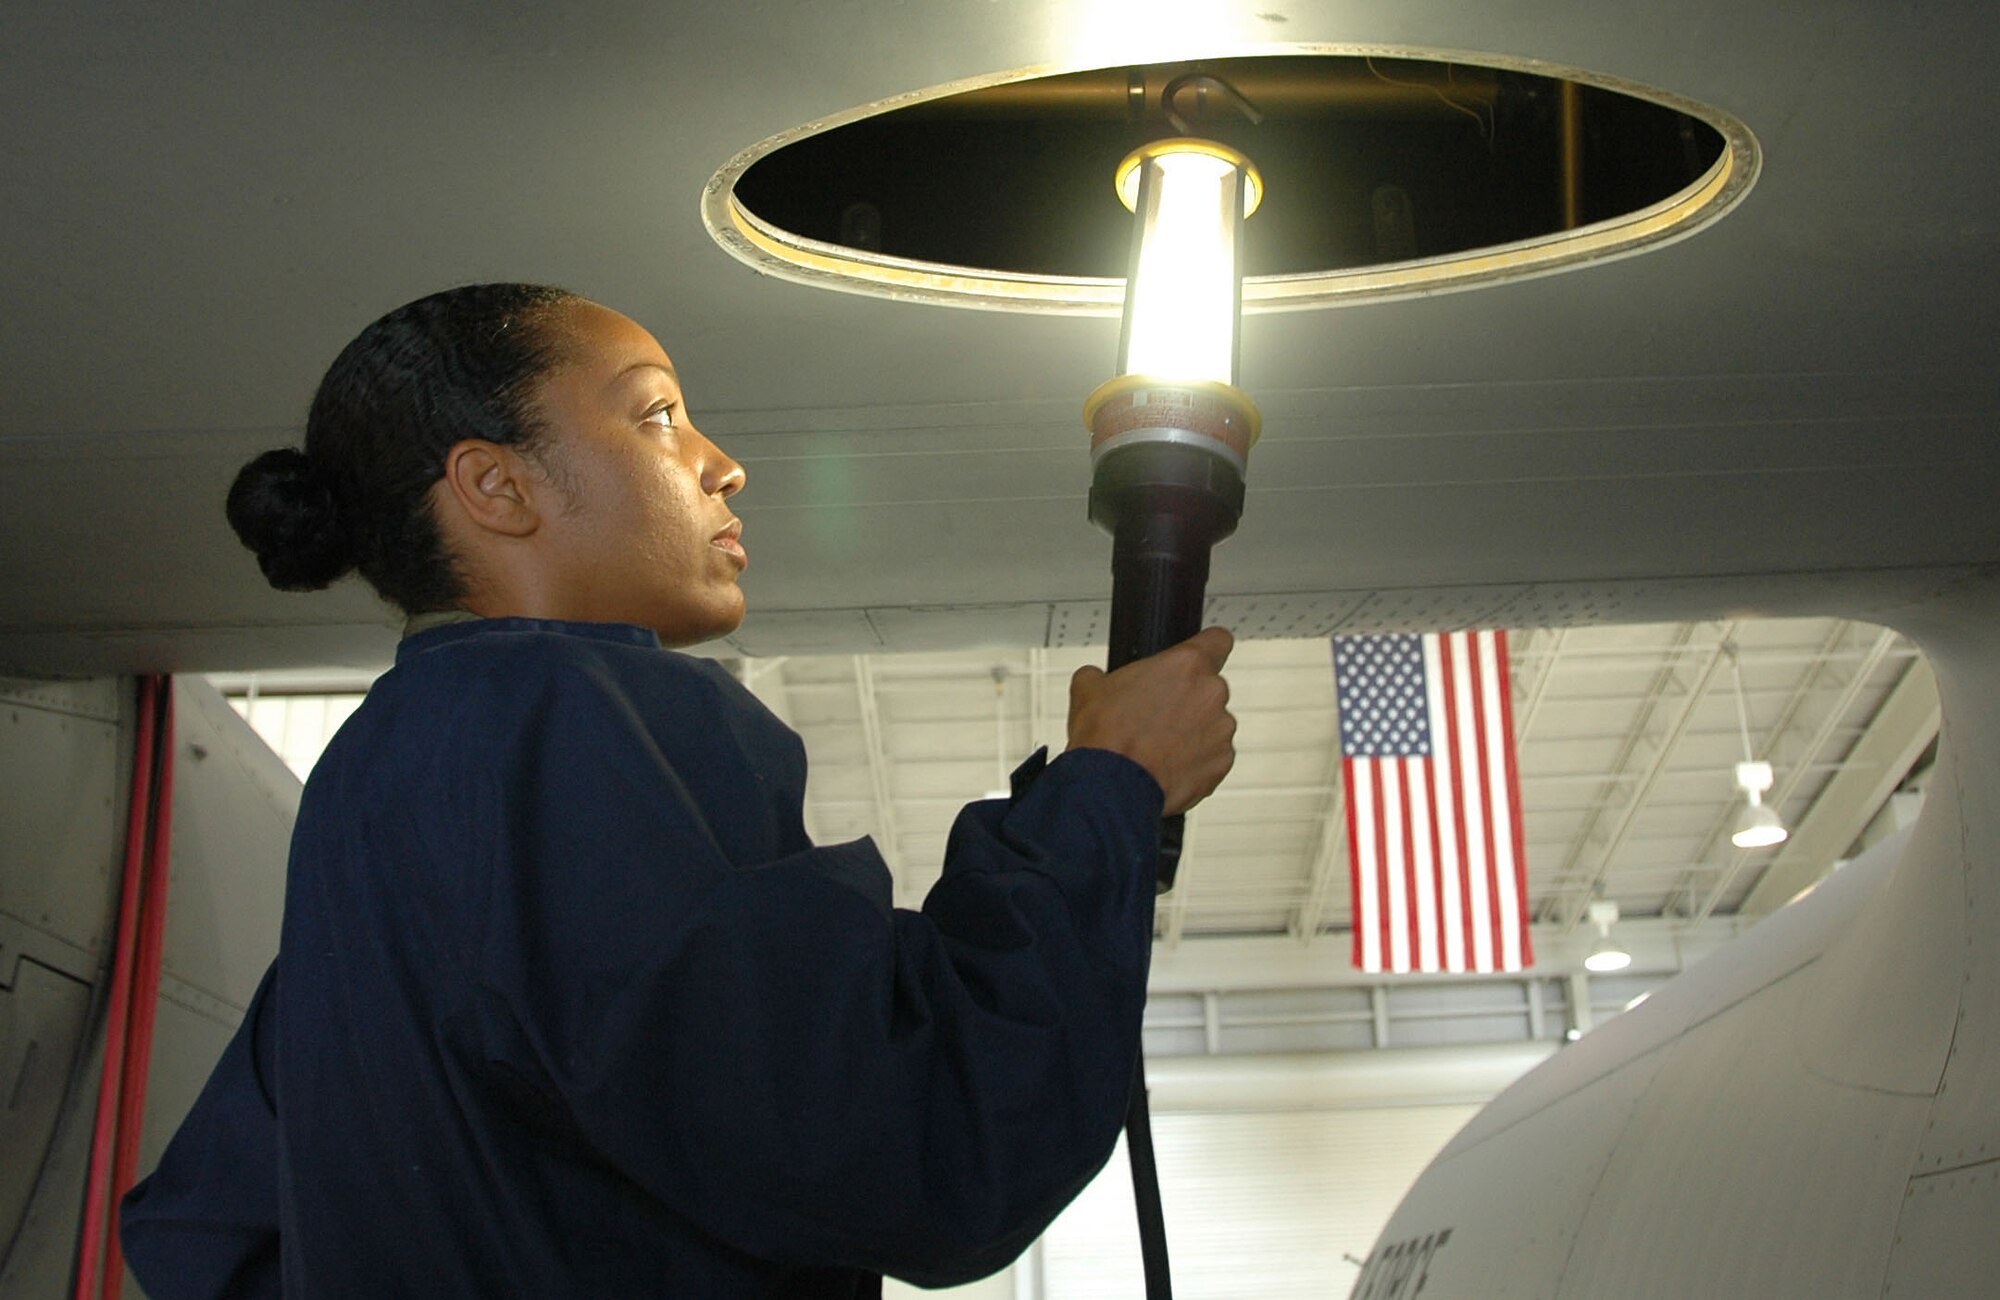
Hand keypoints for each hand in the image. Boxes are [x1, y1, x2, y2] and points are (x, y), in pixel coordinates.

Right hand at [1064, 626, 1236, 814]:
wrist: (1111, 788)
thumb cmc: (1105, 738)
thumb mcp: (1088, 688)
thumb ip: (1103, 674)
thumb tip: (1096, 678)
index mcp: (1186, 665)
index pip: (1218, 639)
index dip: (1208, 647)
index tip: (1202, 655)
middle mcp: (1211, 693)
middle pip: (1207, 688)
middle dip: (1186, 700)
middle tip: (1155, 717)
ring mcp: (1221, 731)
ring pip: (1210, 725)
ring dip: (1191, 733)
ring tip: (1157, 748)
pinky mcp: (1221, 764)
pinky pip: (1212, 757)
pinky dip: (1195, 762)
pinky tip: (1166, 767)